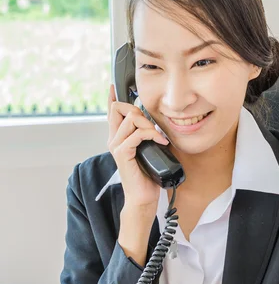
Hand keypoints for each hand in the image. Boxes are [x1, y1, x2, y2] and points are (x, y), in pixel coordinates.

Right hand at [107, 84, 168, 208]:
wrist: (143, 197)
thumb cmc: (148, 176)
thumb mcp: (149, 151)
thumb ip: (147, 136)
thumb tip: (157, 124)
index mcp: (119, 137)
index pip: (112, 112)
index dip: (112, 97)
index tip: (113, 86)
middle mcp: (114, 139)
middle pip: (120, 108)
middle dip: (140, 111)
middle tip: (153, 127)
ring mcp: (116, 145)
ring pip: (131, 118)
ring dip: (149, 124)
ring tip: (159, 137)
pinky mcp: (122, 153)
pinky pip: (137, 134)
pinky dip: (151, 134)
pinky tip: (160, 142)